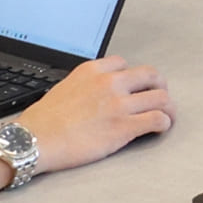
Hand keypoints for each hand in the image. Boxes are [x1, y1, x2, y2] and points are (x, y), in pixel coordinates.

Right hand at [11, 56, 173, 173]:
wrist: (34, 140)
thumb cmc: (44, 120)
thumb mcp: (64, 87)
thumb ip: (86, 85)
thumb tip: (96, 93)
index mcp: (93, 70)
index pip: (125, 63)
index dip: (132, 77)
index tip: (134, 87)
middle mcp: (109, 83)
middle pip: (151, 75)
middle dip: (158, 87)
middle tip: (159, 97)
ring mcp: (119, 104)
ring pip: (161, 97)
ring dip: (168, 107)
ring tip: (167, 115)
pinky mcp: (124, 127)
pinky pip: (158, 119)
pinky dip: (164, 123)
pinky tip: (161, 128)